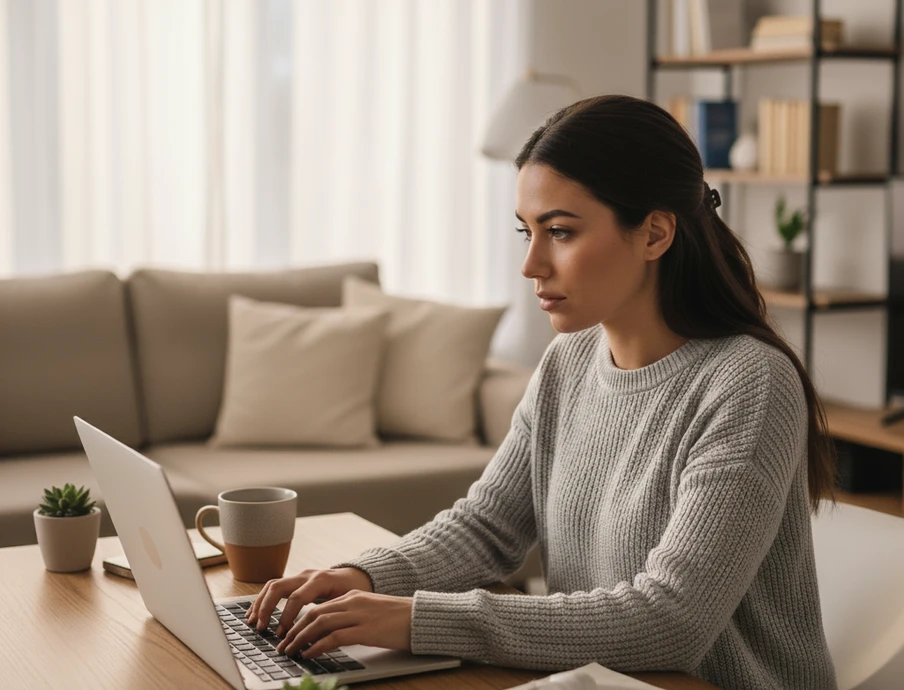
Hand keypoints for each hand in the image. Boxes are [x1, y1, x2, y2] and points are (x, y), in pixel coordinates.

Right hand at [245, 567, 372, 632]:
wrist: (356, 576)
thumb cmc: (353, 591)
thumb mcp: (346, 604)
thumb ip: (330, 616)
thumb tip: (314, 638)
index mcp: (321, 580)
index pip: (297, 597)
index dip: (286, 616)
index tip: (282, 633)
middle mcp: (307, 575)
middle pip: (278, 587)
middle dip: (267, 608)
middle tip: (261, 627)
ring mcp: (299, 576)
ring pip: (272, 585)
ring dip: (260, 603)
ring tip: (252, 621)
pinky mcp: (295, 581)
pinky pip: (274, 587)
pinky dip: (262, 599)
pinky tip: (255, 613)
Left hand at [275, 590, 412, 657]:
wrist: (422, 617)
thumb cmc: (399, 619)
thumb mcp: (371, 612)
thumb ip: (352, 617)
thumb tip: (331, 634)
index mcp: (352, 596)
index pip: (317, 607)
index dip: (299, 622)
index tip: (288, 636)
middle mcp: (352, 602)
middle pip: (313, 614)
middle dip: (294, 631)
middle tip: (283, 646)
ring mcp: (358, 615)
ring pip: (319, 624)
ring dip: (301, 639)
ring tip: (291, 652)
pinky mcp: (366, 630)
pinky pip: (334, 637)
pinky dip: (318, 646)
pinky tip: (310, 654)